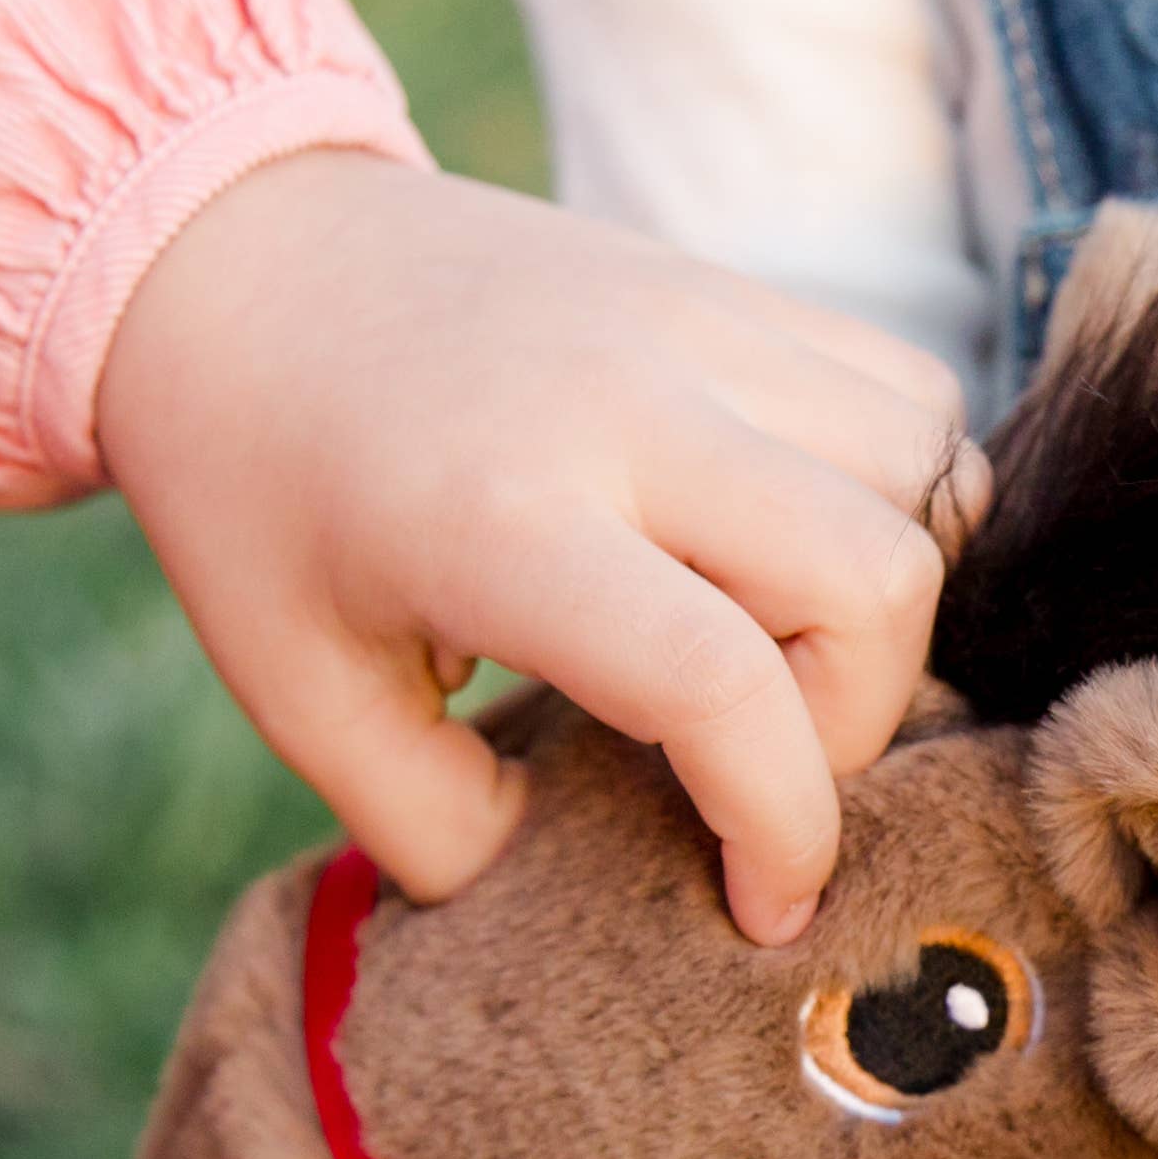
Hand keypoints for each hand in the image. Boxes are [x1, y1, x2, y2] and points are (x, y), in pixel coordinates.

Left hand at [94, 151, 982, 940]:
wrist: (231, 251)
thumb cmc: (257, 497)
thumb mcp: (303, 699)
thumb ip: (439, 830)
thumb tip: (574, 895)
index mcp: (499, 521)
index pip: (720, 685)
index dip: (783, 828)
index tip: (762, 907)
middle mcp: (621, 405)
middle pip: (876, 577)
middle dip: (857, 720)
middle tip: (756, 761)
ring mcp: (691, 322)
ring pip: (927, 469)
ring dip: (885, 599)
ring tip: (780, 649)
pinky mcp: (728, 287)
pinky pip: (910, 392)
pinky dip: (902, 494)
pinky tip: (795, 551)